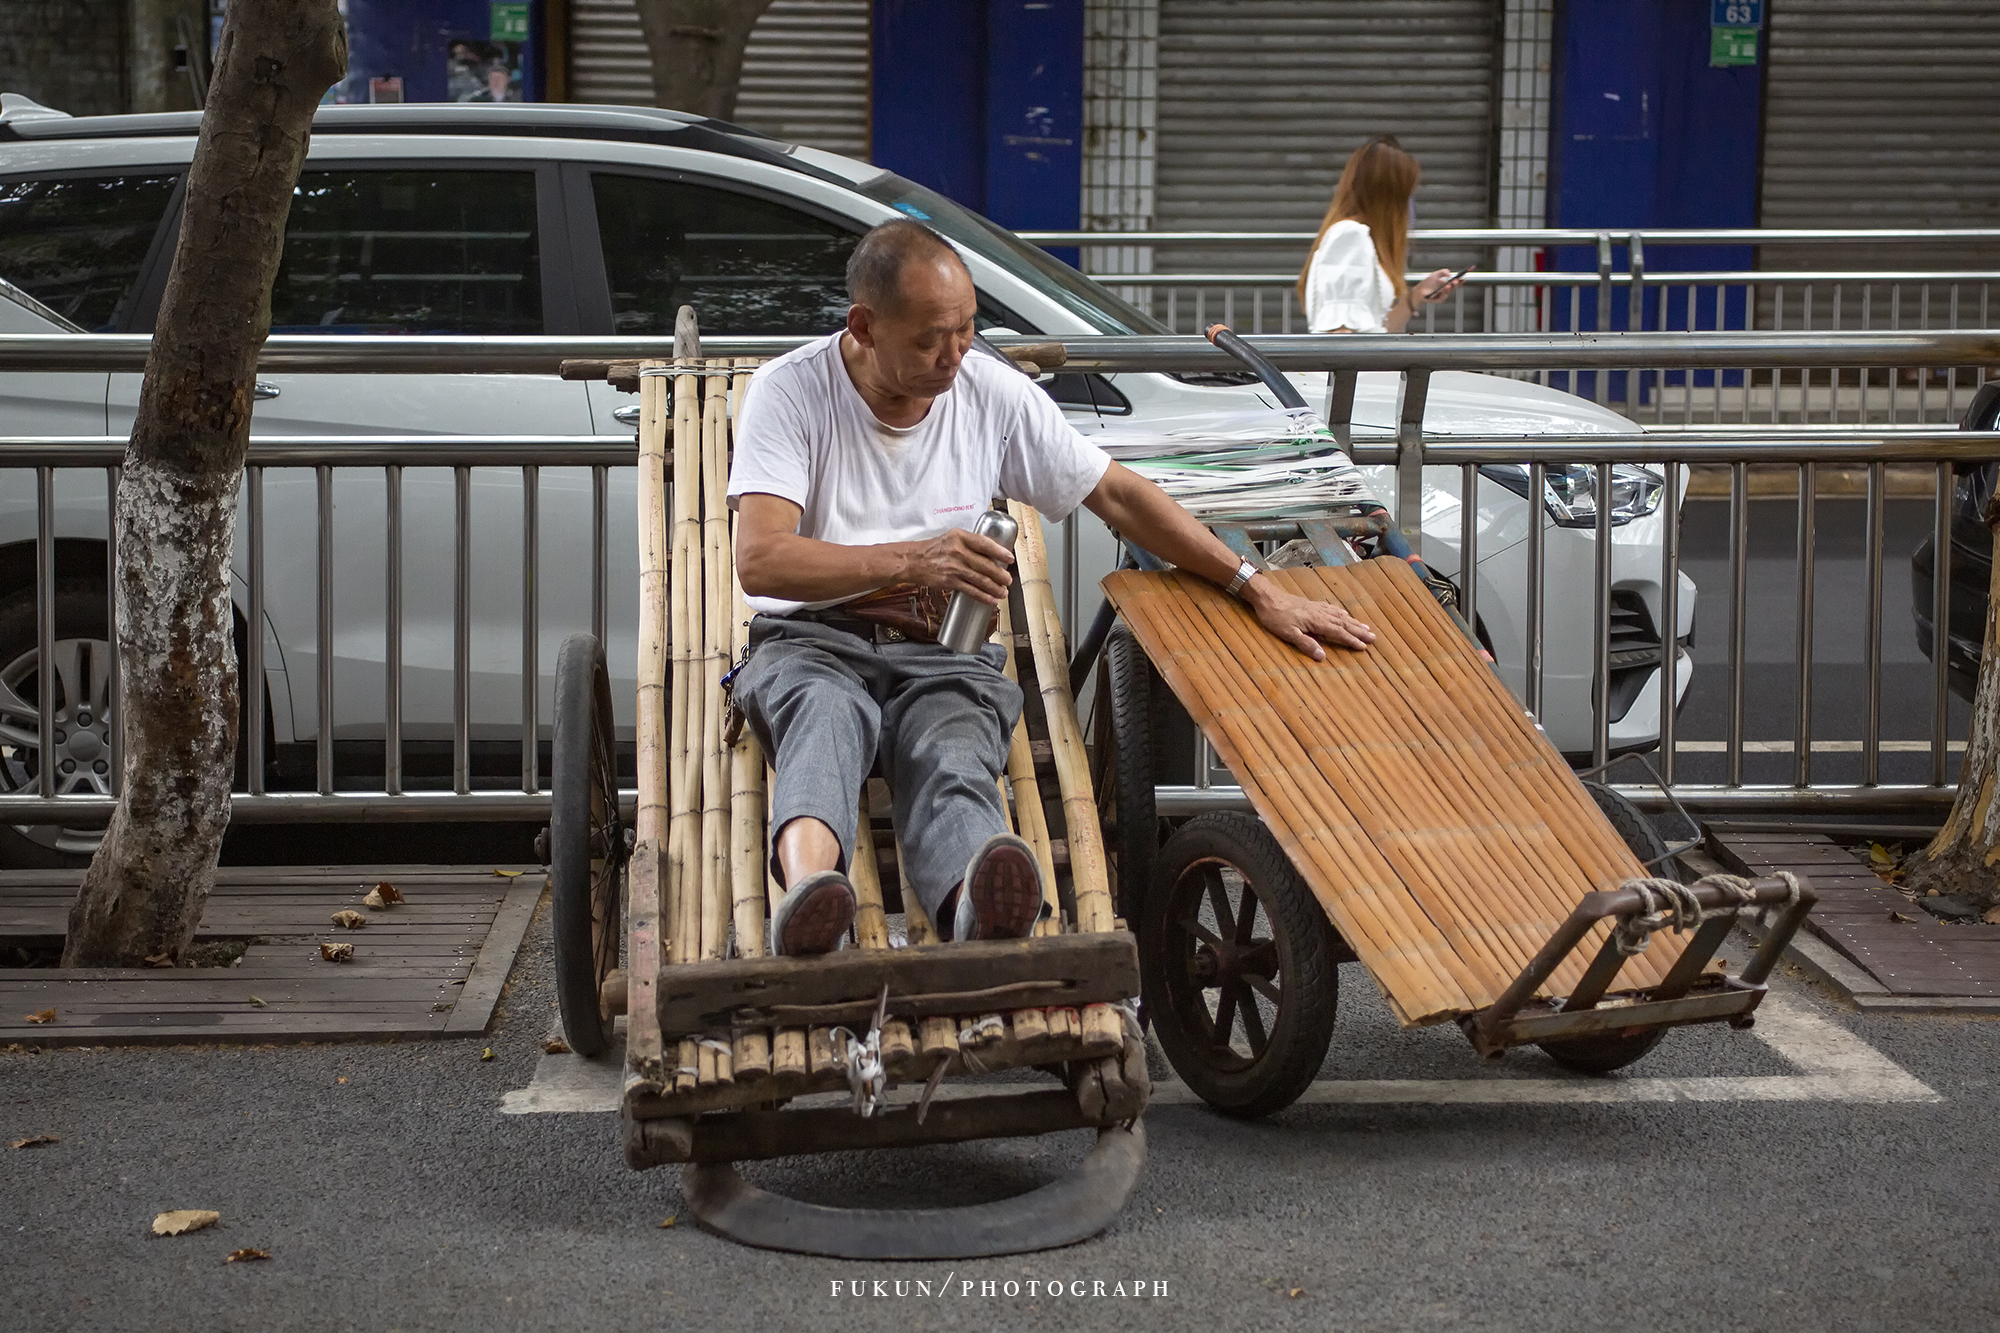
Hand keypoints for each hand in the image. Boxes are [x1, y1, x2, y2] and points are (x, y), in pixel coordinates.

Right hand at [904, 527, 1014, 604]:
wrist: (913, 560)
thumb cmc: (934, 549)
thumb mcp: (952, 538)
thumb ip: (970, 543)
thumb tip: (992, 554)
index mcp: (960, 537)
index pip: (984, 544)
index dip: (999, 552)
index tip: (1009, 558)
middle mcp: (958, 551)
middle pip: (985, 565)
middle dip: (1000, 575)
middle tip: (1008, 580)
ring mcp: (954, 567)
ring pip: (980, 579)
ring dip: (995, 588)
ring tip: (1003, 592)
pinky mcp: (950, 581)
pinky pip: (971, 590)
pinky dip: (983, 596)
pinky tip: (991, 599)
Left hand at [1247, 583, 1374, 659]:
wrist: (1267, 597)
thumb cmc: (1275, 617)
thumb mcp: (1288, 634)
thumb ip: (1306, 644)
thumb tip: (1322, 656)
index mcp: (1316, 622)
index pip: (1338, 633)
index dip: (1351, 640)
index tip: (1364, 647)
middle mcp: (1320, 614)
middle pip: (1344, 623)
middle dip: (1359, 631)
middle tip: (1373, 637)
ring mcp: (1317, 608)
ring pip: (1340, 616)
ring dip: (1354, 622)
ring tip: (1366, 627)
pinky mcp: (1312, 605)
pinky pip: (1332, 609)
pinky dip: (1341, 613)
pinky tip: (1345, 614)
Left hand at [1411, 268, 1460, 305]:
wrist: (1419, 290)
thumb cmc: (1428, 283)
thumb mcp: (1435, 274)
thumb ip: (1443, 272)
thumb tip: (1449, 274)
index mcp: (1447, 284)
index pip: (1455, 283)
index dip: (1460, 281)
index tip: (1464, 278)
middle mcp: (1446, 290)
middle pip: (1453, 287)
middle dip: (1456, 284)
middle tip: (1456, 280)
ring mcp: (1442, 295)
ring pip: (1448, 292)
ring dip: (1449, 289)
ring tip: (1448, 285)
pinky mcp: (1438, 300)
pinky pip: (1442, 298)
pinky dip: (1443, 295)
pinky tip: (1443, 291)